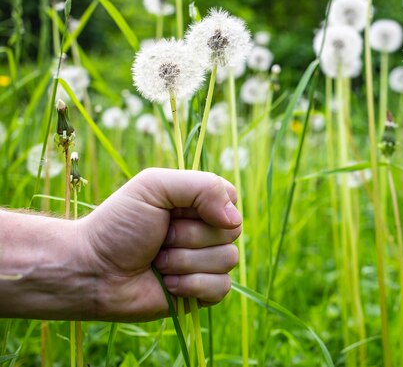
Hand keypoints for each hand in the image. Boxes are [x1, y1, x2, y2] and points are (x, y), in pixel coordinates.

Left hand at [81, 168, 240, 321]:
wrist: (92, 270)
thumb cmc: (118, 225)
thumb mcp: (155, 186)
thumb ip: (202, 187)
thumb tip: (234, 221)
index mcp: (198, 202)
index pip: (232, 198)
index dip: (210, 206)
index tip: (176, 210)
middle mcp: (206, 230)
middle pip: (232, 231)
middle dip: (189, 236)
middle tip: (160, 237)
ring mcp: (205, 261)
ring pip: (227, 259)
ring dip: (185, 261)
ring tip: (158, 261)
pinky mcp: (202, 291)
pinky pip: (222, 287)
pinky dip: (191, 285)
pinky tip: (166, 283)